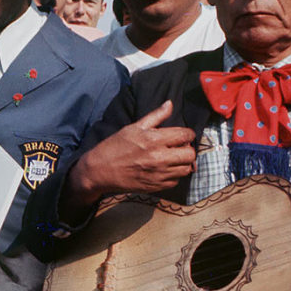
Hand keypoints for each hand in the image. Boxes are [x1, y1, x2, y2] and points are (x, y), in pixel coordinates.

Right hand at [64, 101, 195, 215]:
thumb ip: (155, 116)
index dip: (188, 134)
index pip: (185, 135)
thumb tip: (170, 103)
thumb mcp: (133, 127)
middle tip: (178, 147)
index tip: (183, 135)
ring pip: (186, 169)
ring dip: (182, 163)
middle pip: (190, 154)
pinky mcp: (156, 187)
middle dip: (187, 149)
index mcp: (154, 140)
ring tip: (172, 158)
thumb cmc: (115, 147)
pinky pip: (176, 181)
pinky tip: (164, 169)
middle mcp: (159, 158)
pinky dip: (173, 175)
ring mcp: (159, 174)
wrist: (100, 171)